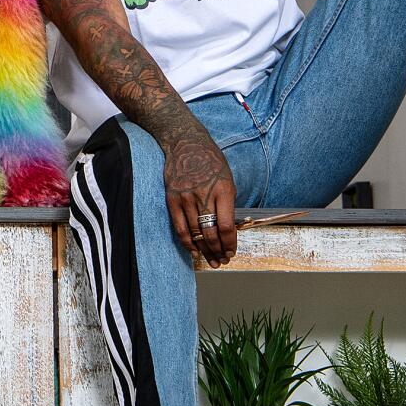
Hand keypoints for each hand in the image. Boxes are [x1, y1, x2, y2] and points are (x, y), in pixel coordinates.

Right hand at [163, 126, 237, 268]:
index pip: (226, 227)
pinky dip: (187, 242)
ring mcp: (186, 199)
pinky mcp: (173, 200)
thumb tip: (228, 228)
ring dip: (205, 251)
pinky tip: (194, 251)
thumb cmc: (211, 161)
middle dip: (219, 251)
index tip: (232, 251)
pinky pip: (180, 227)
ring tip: (211, 260)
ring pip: (196, 233)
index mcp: (223, 191)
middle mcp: (204, 196)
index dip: (230, 244)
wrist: (186, 144)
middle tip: (223, 260)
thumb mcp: (228, 178)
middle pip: (211, 234)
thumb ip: (228, 203)